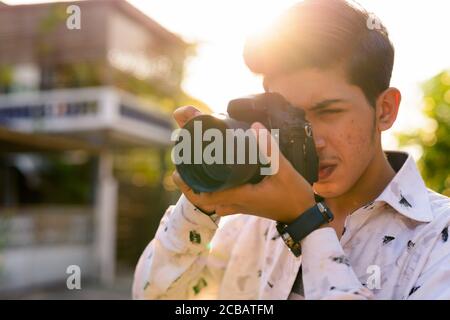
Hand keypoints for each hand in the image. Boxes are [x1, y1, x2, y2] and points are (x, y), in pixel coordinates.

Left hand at [172, 114, 315, 223]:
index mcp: (241, 196)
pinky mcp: (245, 205)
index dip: (189, 185)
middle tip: (181, 168)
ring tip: (193, 173)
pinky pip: (223, 202)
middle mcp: (236, 203)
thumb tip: (254, 126)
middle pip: (204, 200)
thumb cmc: (294, 196)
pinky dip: (214, 193)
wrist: (303, 216)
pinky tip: (215, 180)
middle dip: (190, 186)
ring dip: (200, 190)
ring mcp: (240, 207)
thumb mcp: (284, 172)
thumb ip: (270, 150)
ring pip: (212, 202)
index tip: (178, 171)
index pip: (206, 195)